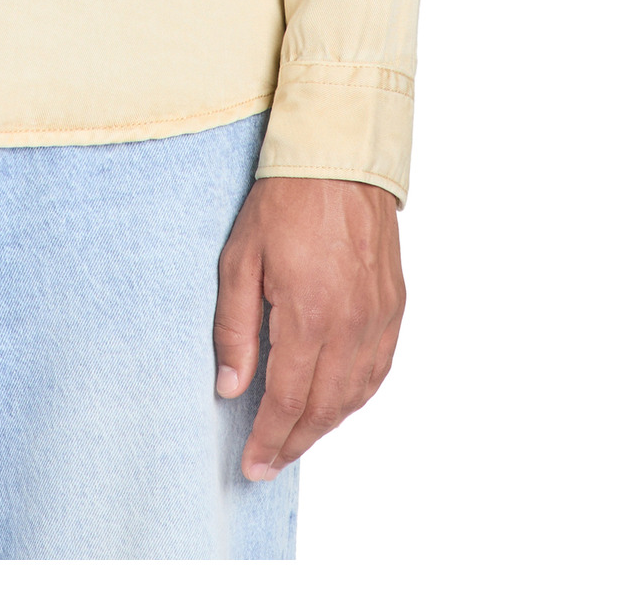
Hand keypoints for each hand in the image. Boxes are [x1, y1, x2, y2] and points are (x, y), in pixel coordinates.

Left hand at [213, 176, 403, 480]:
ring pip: (355, 395)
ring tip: (296, 440)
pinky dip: (356, 396)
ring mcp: (378, 318)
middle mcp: (351, 326)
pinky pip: (378, 369)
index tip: (251, 466)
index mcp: (309, 316)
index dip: (268, 439)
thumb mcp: (240, 258)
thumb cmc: (284, 202)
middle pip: (324, 408)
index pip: (288, 400)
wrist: (339, 159)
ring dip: (326, 425)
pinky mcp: (394, 306)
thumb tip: (230, 388)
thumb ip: (235, 328)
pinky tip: (336, 403)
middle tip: (268, 464)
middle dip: (294, 443)